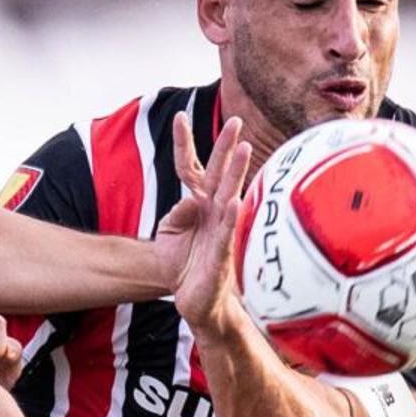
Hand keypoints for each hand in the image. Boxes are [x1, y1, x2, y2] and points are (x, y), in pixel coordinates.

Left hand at [167, 115, 258, 342]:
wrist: (195, 299)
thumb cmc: (185, 263)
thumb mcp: (170, 233)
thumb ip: (177, 214)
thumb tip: (189, 200)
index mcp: (199, 203)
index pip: (191, 167)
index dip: (185, 143)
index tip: (180, 117)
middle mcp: (213, 211)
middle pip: (218, 173)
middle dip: (226, 147)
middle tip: (235, 121)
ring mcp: (220, 230)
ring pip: (229, 195)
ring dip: (236, 173)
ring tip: (244, 149)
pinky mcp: (221, 253)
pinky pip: (227, 231)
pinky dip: (231, 216)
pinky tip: (234, 201)